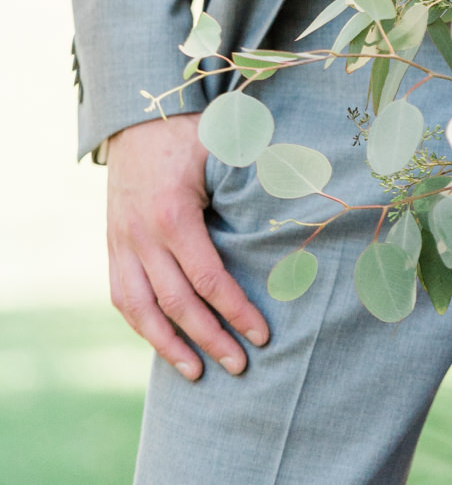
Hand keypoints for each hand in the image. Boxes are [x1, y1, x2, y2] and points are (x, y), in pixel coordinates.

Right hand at [107, 114, 268, 379]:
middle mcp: (142, 235)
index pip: (207, 278)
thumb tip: (301, 201)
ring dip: (169, 347)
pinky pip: (122, 297)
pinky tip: (164, 345)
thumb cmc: (191, 132)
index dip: (235, 311)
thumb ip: (252, 177)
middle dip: (211, 339)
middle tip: (240, 365)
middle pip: (176, 304)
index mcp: (174, 213)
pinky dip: (143, 326)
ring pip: (141, 311)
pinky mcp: (112, 246)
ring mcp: (121, 243)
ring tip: (198, 373)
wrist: (135, 117)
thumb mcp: (224, 147)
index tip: (262, 335)